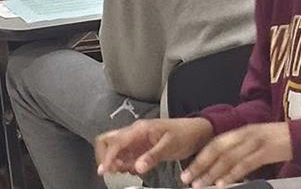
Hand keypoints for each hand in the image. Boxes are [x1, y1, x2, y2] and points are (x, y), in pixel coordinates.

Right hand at [94, 118, 214, 177]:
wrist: (196, 132)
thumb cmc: (185, 134)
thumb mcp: (170, 145)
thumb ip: (152, 156)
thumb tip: (137, 166)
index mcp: (140, 129)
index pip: (116, 142)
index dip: (107, 156)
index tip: (104, 170)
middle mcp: (135, 133)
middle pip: (108, 141)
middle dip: (105, 156)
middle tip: (112, 170)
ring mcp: (136, 140)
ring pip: (114, 149)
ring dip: (114, 162)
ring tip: (124, 171)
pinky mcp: (140, 148)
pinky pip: (124, 155)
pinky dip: (122, 164)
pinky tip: (131, 169)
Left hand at [183, 122, 292, 187]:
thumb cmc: (280, 141)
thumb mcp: (256, 141)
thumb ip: (240, 150)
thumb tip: (221, 166)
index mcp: (242, 131)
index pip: (215, 144)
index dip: (200, 157)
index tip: (188, 171)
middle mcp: (246, 134)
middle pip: (217, 149)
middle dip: (200, 165)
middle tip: (188, 179)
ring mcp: (256, 142)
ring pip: (228, 158)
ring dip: (212, 172)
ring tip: (201, 184)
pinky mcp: (266, 151)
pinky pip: (245, 164)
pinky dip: (232, 174)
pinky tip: (223, 182)